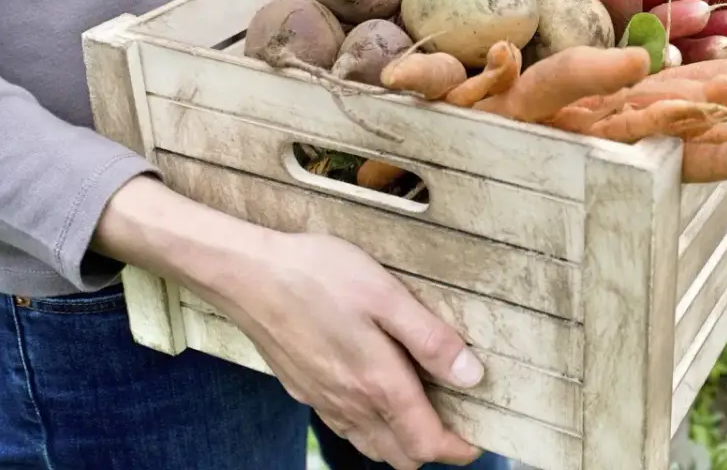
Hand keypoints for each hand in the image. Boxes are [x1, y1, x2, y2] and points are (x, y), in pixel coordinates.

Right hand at [216, 231, 484, 467]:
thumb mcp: (387, 296)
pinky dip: (371, 426)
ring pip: (371, 445)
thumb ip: (430, 340)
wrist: (247, 274)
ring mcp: (323, 401)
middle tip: (456, 418)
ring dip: (401, 440)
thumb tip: (472, 376)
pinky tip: (376, 391)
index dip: (458, 448)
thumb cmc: (319, 276)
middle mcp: (350, 404)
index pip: (426, 444)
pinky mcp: (304, 390)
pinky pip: (346, 427)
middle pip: (401, 455)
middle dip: (432, 447)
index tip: (479, 436)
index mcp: (377, 384)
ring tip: (423, 406)